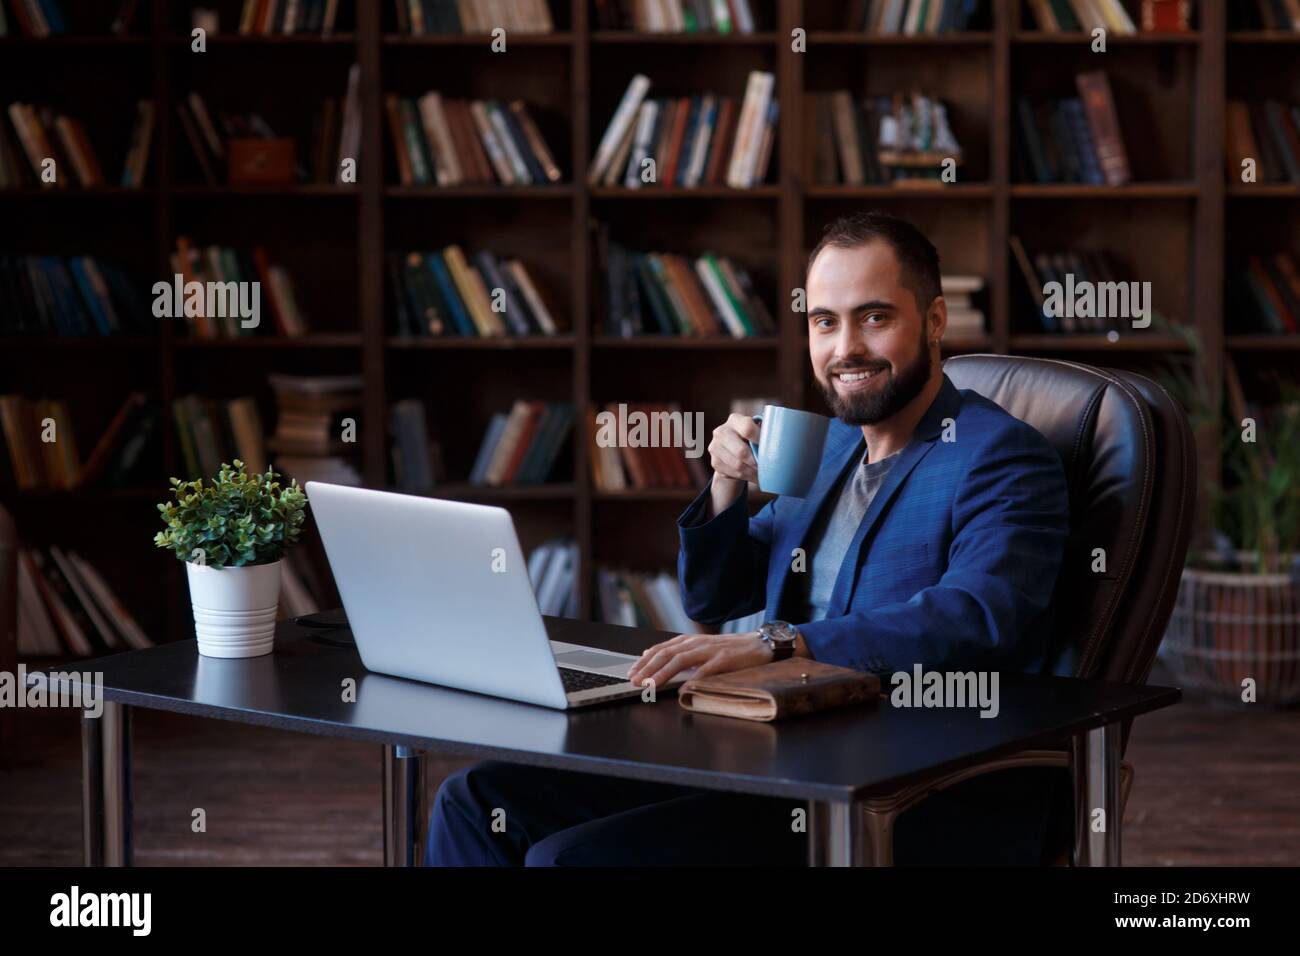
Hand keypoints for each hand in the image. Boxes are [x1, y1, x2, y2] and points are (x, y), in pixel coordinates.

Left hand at [626, 631, 770, 689]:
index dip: (644, 661)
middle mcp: (697, 643)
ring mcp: (710, 651)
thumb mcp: (701, 647)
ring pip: (680, 660)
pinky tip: (683, 689)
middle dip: (648, 669)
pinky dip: (693, 679)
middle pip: (666, 654)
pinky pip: (706, 670)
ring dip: (663, 673)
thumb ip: (681, 652)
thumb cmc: (730, 649)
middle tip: (635, 681)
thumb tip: (654, 656)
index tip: (632, 673)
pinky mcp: (725, 660)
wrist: (759, 644)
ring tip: (651, 685)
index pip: (661, 649)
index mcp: (690, 640)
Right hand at [708, 413, 760, 513]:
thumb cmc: (751, 439)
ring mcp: (715, 447)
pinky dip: (747, 477)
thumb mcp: (756, 431)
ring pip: (738, 465)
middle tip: (769, 469)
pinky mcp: (714, 462)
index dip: (759, 439)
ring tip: (764, 475)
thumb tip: (786, 441)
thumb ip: (766, 432)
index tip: (770, 448)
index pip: (747, 428)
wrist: (730, 451)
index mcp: (735, 420)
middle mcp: (721, 431)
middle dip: (757, 463)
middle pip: (741, 451)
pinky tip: (756, 478)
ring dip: (753, 473)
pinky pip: (733, 473)